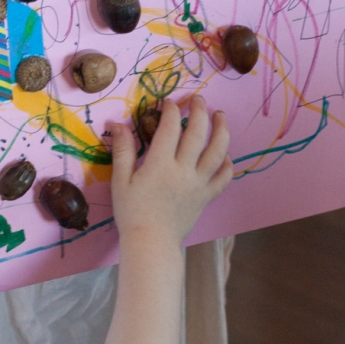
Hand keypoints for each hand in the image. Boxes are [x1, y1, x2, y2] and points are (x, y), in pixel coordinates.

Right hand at [108, 96, 232, 251]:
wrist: (151, 243)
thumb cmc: (132, 213)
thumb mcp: (120, 181)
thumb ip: (123, 150)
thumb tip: (117, 124)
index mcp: (160, 164)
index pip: (170, 128)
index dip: (171, 110)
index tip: (169, 102)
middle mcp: (184, 170)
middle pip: (198, 133)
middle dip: (200, 112)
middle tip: (199, 100)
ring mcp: (199, 184)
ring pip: (217, 151)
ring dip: (221, 130)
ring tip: (221, 117)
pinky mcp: (206, 197)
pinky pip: (223, 178)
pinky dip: (227, 164)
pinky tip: (226, 154)